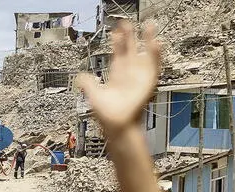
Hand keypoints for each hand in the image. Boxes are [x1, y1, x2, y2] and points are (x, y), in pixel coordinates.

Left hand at [76, 21, 160, 135]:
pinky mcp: (148, 82)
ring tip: (149, 26)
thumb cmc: (108, 116)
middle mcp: (129, 74)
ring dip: (147, 40)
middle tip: (127, 22)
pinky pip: (154, 65)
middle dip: (130, 36)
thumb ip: (87, 83)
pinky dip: (156, 54)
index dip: (117, 42)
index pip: (118, 54)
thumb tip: (79, 76)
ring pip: (145, 54)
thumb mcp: (93, 95)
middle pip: (131, 50)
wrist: (119, 126)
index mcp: (116, 75)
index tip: (115, 31)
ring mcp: (139, 77)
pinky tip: (155, 43)